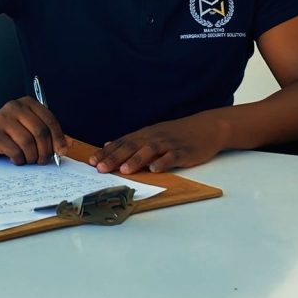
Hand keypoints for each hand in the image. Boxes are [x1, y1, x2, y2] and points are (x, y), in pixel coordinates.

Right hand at [0, 97, 68, 164]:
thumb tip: (68, 144)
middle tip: (43, 160)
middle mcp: (16, 107)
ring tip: (29, 160)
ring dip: (32, 157)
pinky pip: (14, 151)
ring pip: (28, 143)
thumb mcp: (29, 127)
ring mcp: (3, 120)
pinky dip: (19, 159)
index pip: (50, 120)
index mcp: (28, 103)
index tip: (62, 151)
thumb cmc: (9, 131)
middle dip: (46, 151)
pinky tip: (17, 159)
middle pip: (40, 132)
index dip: (58, 138)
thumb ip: (49, 133)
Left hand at [89, 115, 224, 173]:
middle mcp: (154, 138)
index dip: (106, 152)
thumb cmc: (176, 133)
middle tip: (100, 168)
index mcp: (144, 135)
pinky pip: (171, 157)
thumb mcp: (151, 134)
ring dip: (136, 160)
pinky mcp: (183, 152)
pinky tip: (154, 169)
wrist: (205, 128)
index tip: (91, 161)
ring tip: (123, 170)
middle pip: (131, 147)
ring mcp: (168, 144)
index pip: (121, 143)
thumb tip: (108, 144)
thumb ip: (130, 141)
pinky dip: (162, 162)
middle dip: (114, 158)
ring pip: (149, 151)